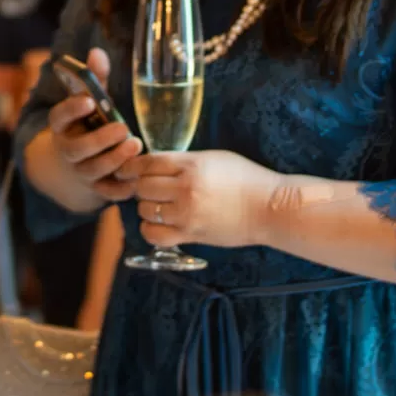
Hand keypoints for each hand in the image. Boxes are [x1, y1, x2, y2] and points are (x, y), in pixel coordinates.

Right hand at [41, 47, 144, 203]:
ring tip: (136, 145)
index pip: (59, 117)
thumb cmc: (89, 124)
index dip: (71, 109)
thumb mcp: (90, 101)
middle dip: (100, 140)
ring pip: (93, 171)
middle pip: (78, 149)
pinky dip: (122, 188)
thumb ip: (94, 79)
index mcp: (62, 126)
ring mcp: (80, 172)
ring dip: (115, 160)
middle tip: (122, 127)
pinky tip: (137, 176)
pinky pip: (107, 193)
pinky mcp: (96, 189)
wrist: (78, 165)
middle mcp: (67, 150)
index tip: (89, 100)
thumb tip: (97, 51)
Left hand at [128, 149, 281, 249]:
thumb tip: (157, 164)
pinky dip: (150, 230)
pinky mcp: (191, 236)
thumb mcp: (214, 159)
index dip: (132, 166)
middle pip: (142, 187)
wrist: (269, 208)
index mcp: (191, 165)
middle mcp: (185, 189)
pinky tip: (158, 225)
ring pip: (145, 210)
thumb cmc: (246, 179)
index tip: (127, 169)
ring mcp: (187, 214)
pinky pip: (156, 236)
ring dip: (145, 208)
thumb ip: (184, 161)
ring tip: (156, 206)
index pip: (148, 163)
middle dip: (140, 186)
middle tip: (148, 189)